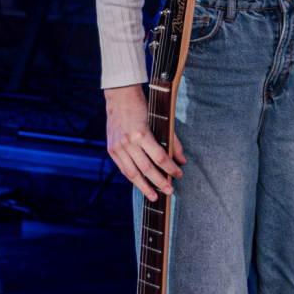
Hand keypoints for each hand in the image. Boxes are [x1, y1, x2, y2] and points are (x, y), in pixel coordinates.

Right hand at [105, 84, 184, 201]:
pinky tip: (141, 185)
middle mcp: (128, 143)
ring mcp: (118, 147)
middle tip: (169, 191)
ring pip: (132, 174)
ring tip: (155, 196)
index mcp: (142, 134)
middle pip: (146, 169)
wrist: (120, 97)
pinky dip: (133, 178)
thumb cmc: (144, 108)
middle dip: (159, 182)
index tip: (179, 175)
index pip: (160, 158)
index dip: (170, 168)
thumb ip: (173, 142)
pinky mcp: (111, 150)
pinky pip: (123, 169)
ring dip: (144, 187)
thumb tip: (182, 161)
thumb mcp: (161, 122)